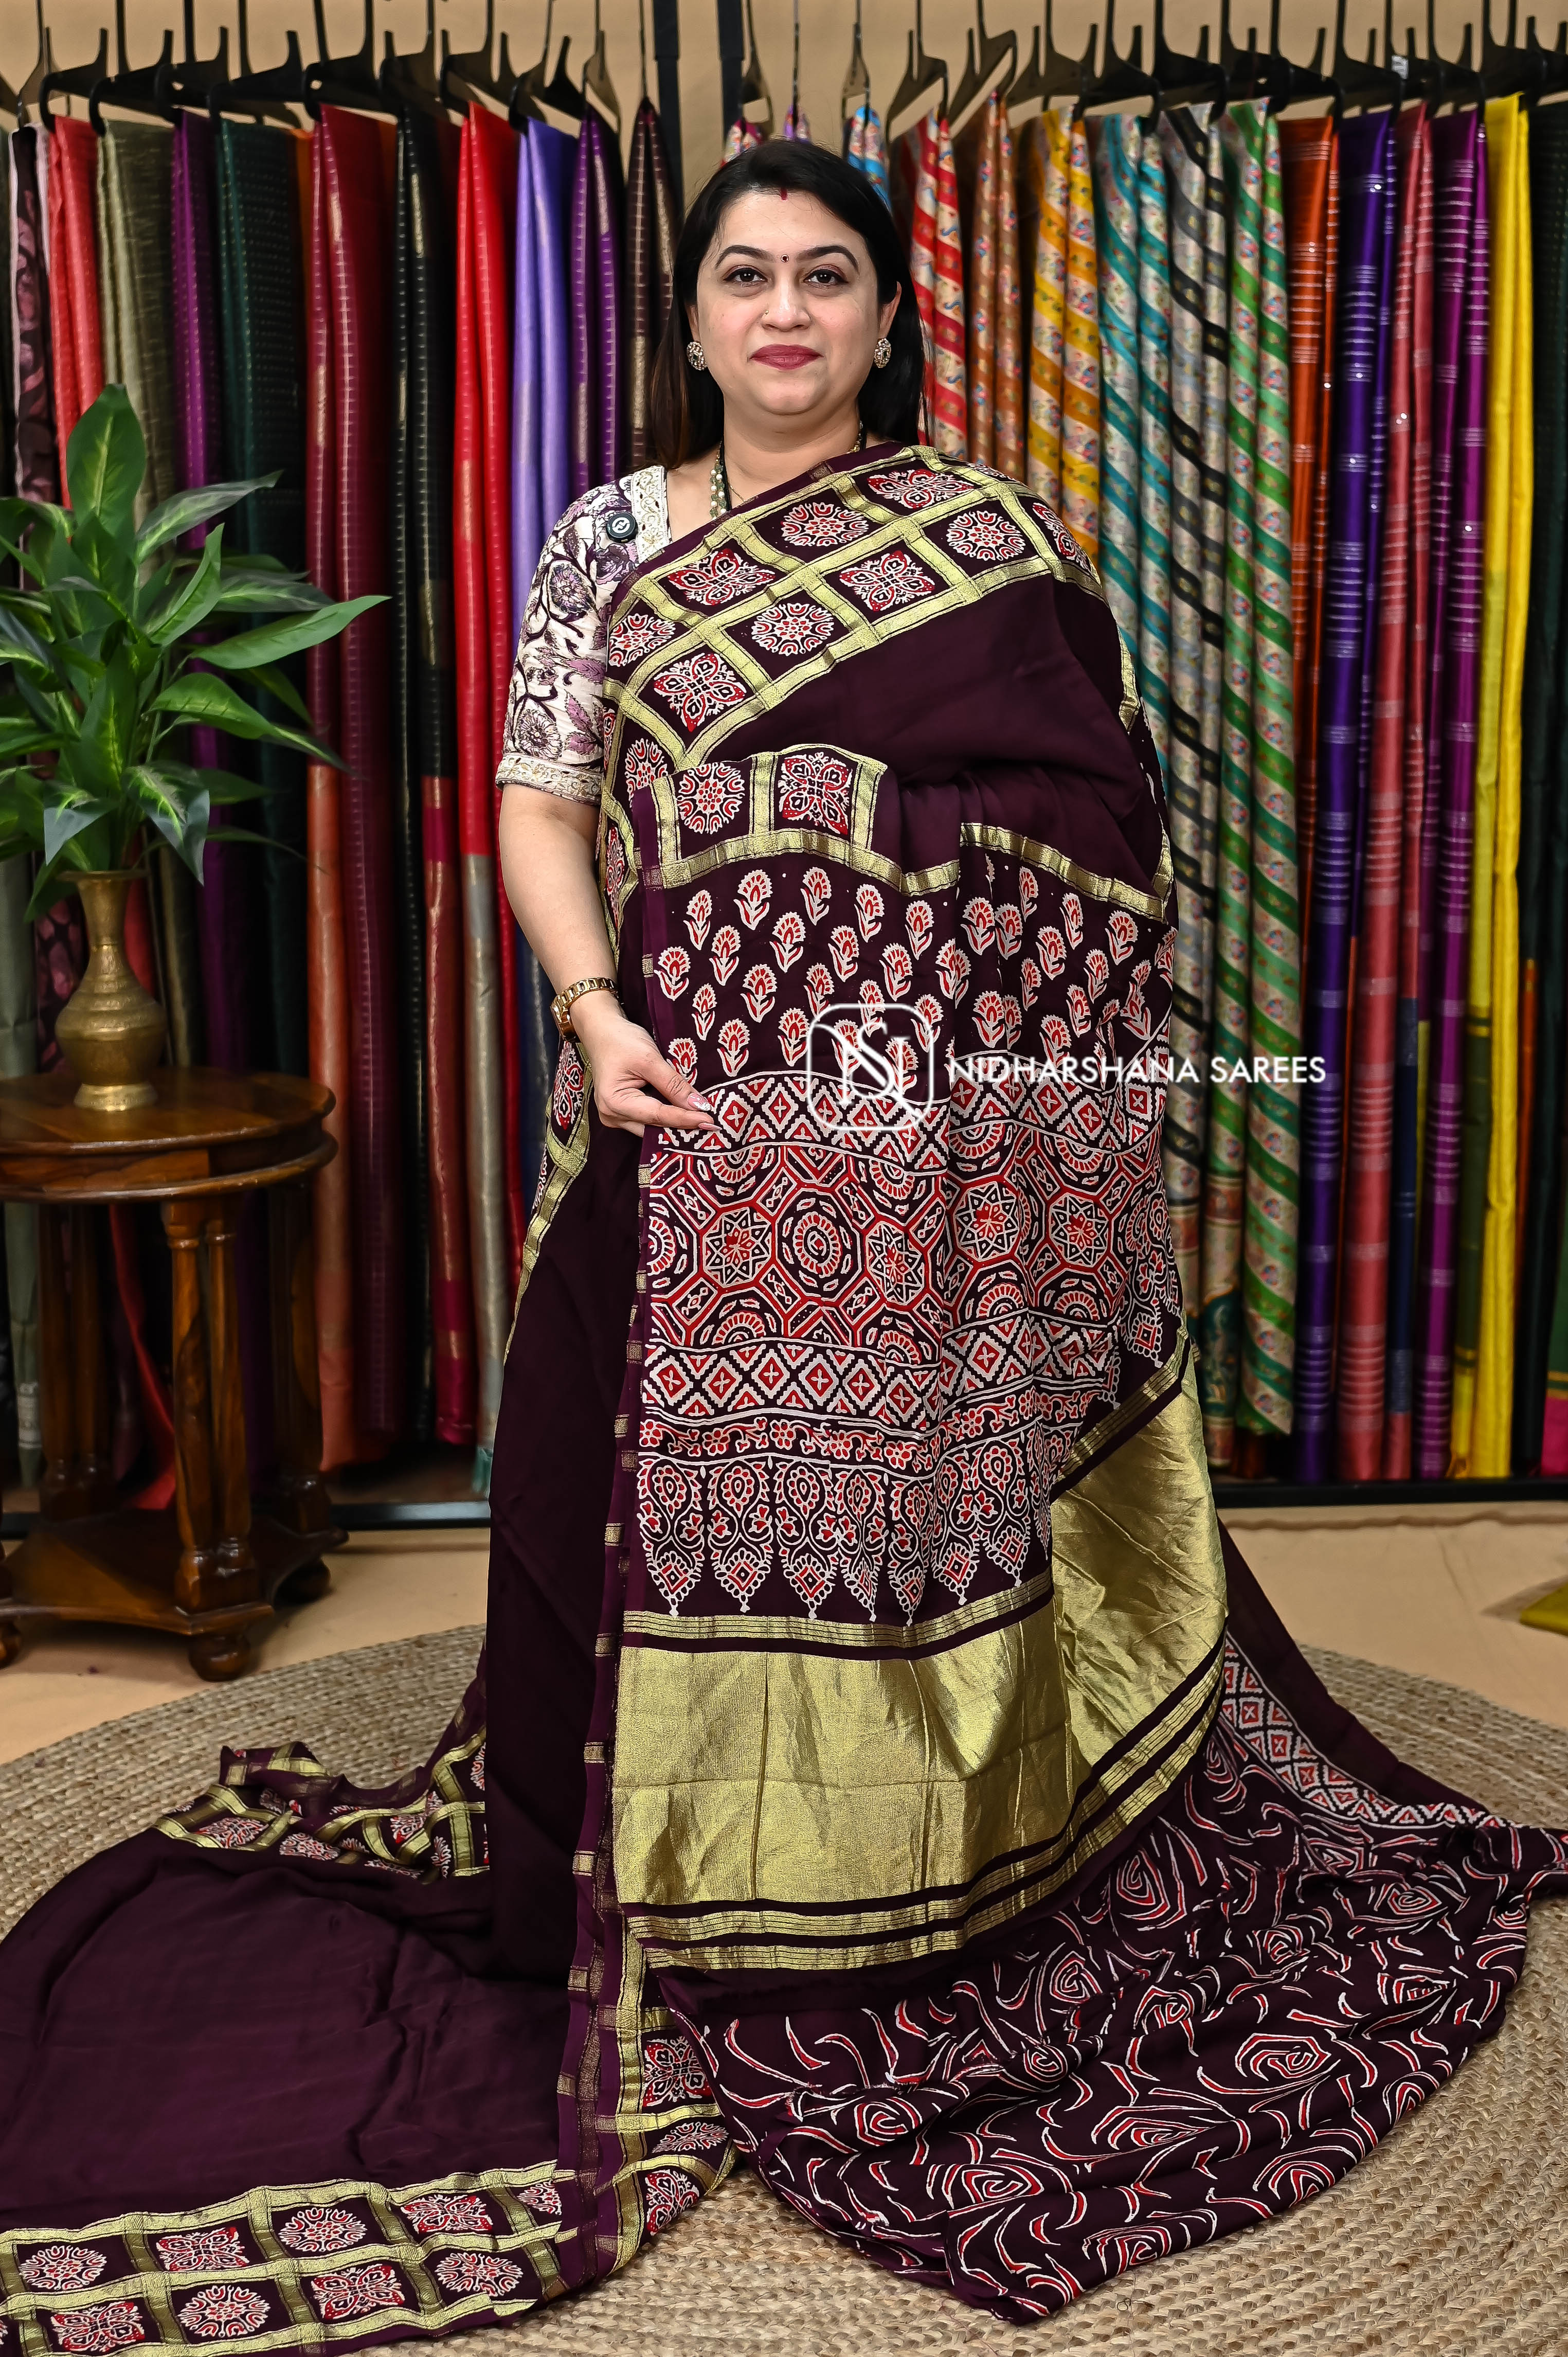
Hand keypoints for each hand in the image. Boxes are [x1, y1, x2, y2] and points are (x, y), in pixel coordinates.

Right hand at [570, 995, 717, 1139]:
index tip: (710, 1122)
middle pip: (653, 1128)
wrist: (601, 1030)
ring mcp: (614, 1116)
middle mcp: (612, 1115)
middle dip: (681, 1128)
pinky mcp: (621, 1112)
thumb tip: (699, 1106)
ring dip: (675, 1125)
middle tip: (711, 1128)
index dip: (686, 1120)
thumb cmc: (622, 1040)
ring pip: (651, 1128)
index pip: (658, 1116)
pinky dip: (665, 1118)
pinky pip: (646, 1121)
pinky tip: (684, 1115)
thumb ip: (674, 1085)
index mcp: (615, 1102)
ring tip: (701, 1123)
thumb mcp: (650, 1059)